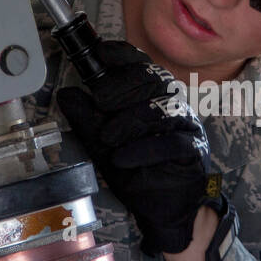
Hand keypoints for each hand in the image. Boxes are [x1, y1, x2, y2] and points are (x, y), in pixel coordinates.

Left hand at [56, 40, 212, 254]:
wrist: (161, 205)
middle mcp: (171, 104)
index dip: (122, 55)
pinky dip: (144, 149)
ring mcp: (185, 123)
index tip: (101, 54)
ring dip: (129, 122)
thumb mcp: (102, 143)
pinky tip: (124, 158)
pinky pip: (172, 141)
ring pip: (160, 109)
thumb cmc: (136, 168)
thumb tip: (67, 94)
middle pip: (151, 80)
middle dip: (121, 88)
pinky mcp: (193, 148)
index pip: (141, 64)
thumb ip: (87, 119)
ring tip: (108, 138)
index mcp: (151, 95)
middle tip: (100, 103)